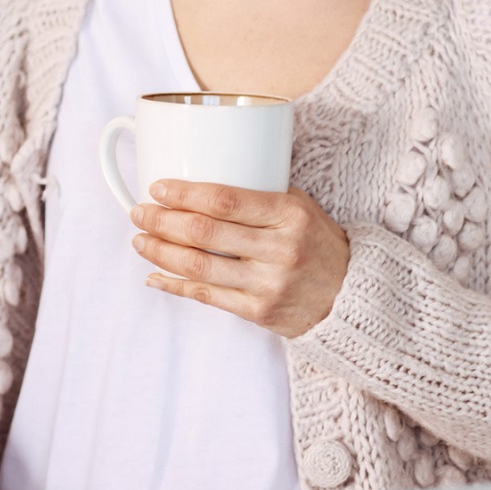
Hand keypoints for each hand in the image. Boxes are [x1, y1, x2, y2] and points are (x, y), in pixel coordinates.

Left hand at [130, 180, 350, 337]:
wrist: (352, 297)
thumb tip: (203, 176)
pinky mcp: (259, 313)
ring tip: (140, 240)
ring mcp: (269, 284)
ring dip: (160, 252)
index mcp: (289, 214)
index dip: (185, 193)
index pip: (226, 200)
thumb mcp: (302, 207)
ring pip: (198, 267)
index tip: (158, 187)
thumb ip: (261, 193)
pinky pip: (205, 297)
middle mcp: (280, 250)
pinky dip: (173, 285)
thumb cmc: (317, 244)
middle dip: (162, 221)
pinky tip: (153, 274)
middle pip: (204, 233)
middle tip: (139, 212)